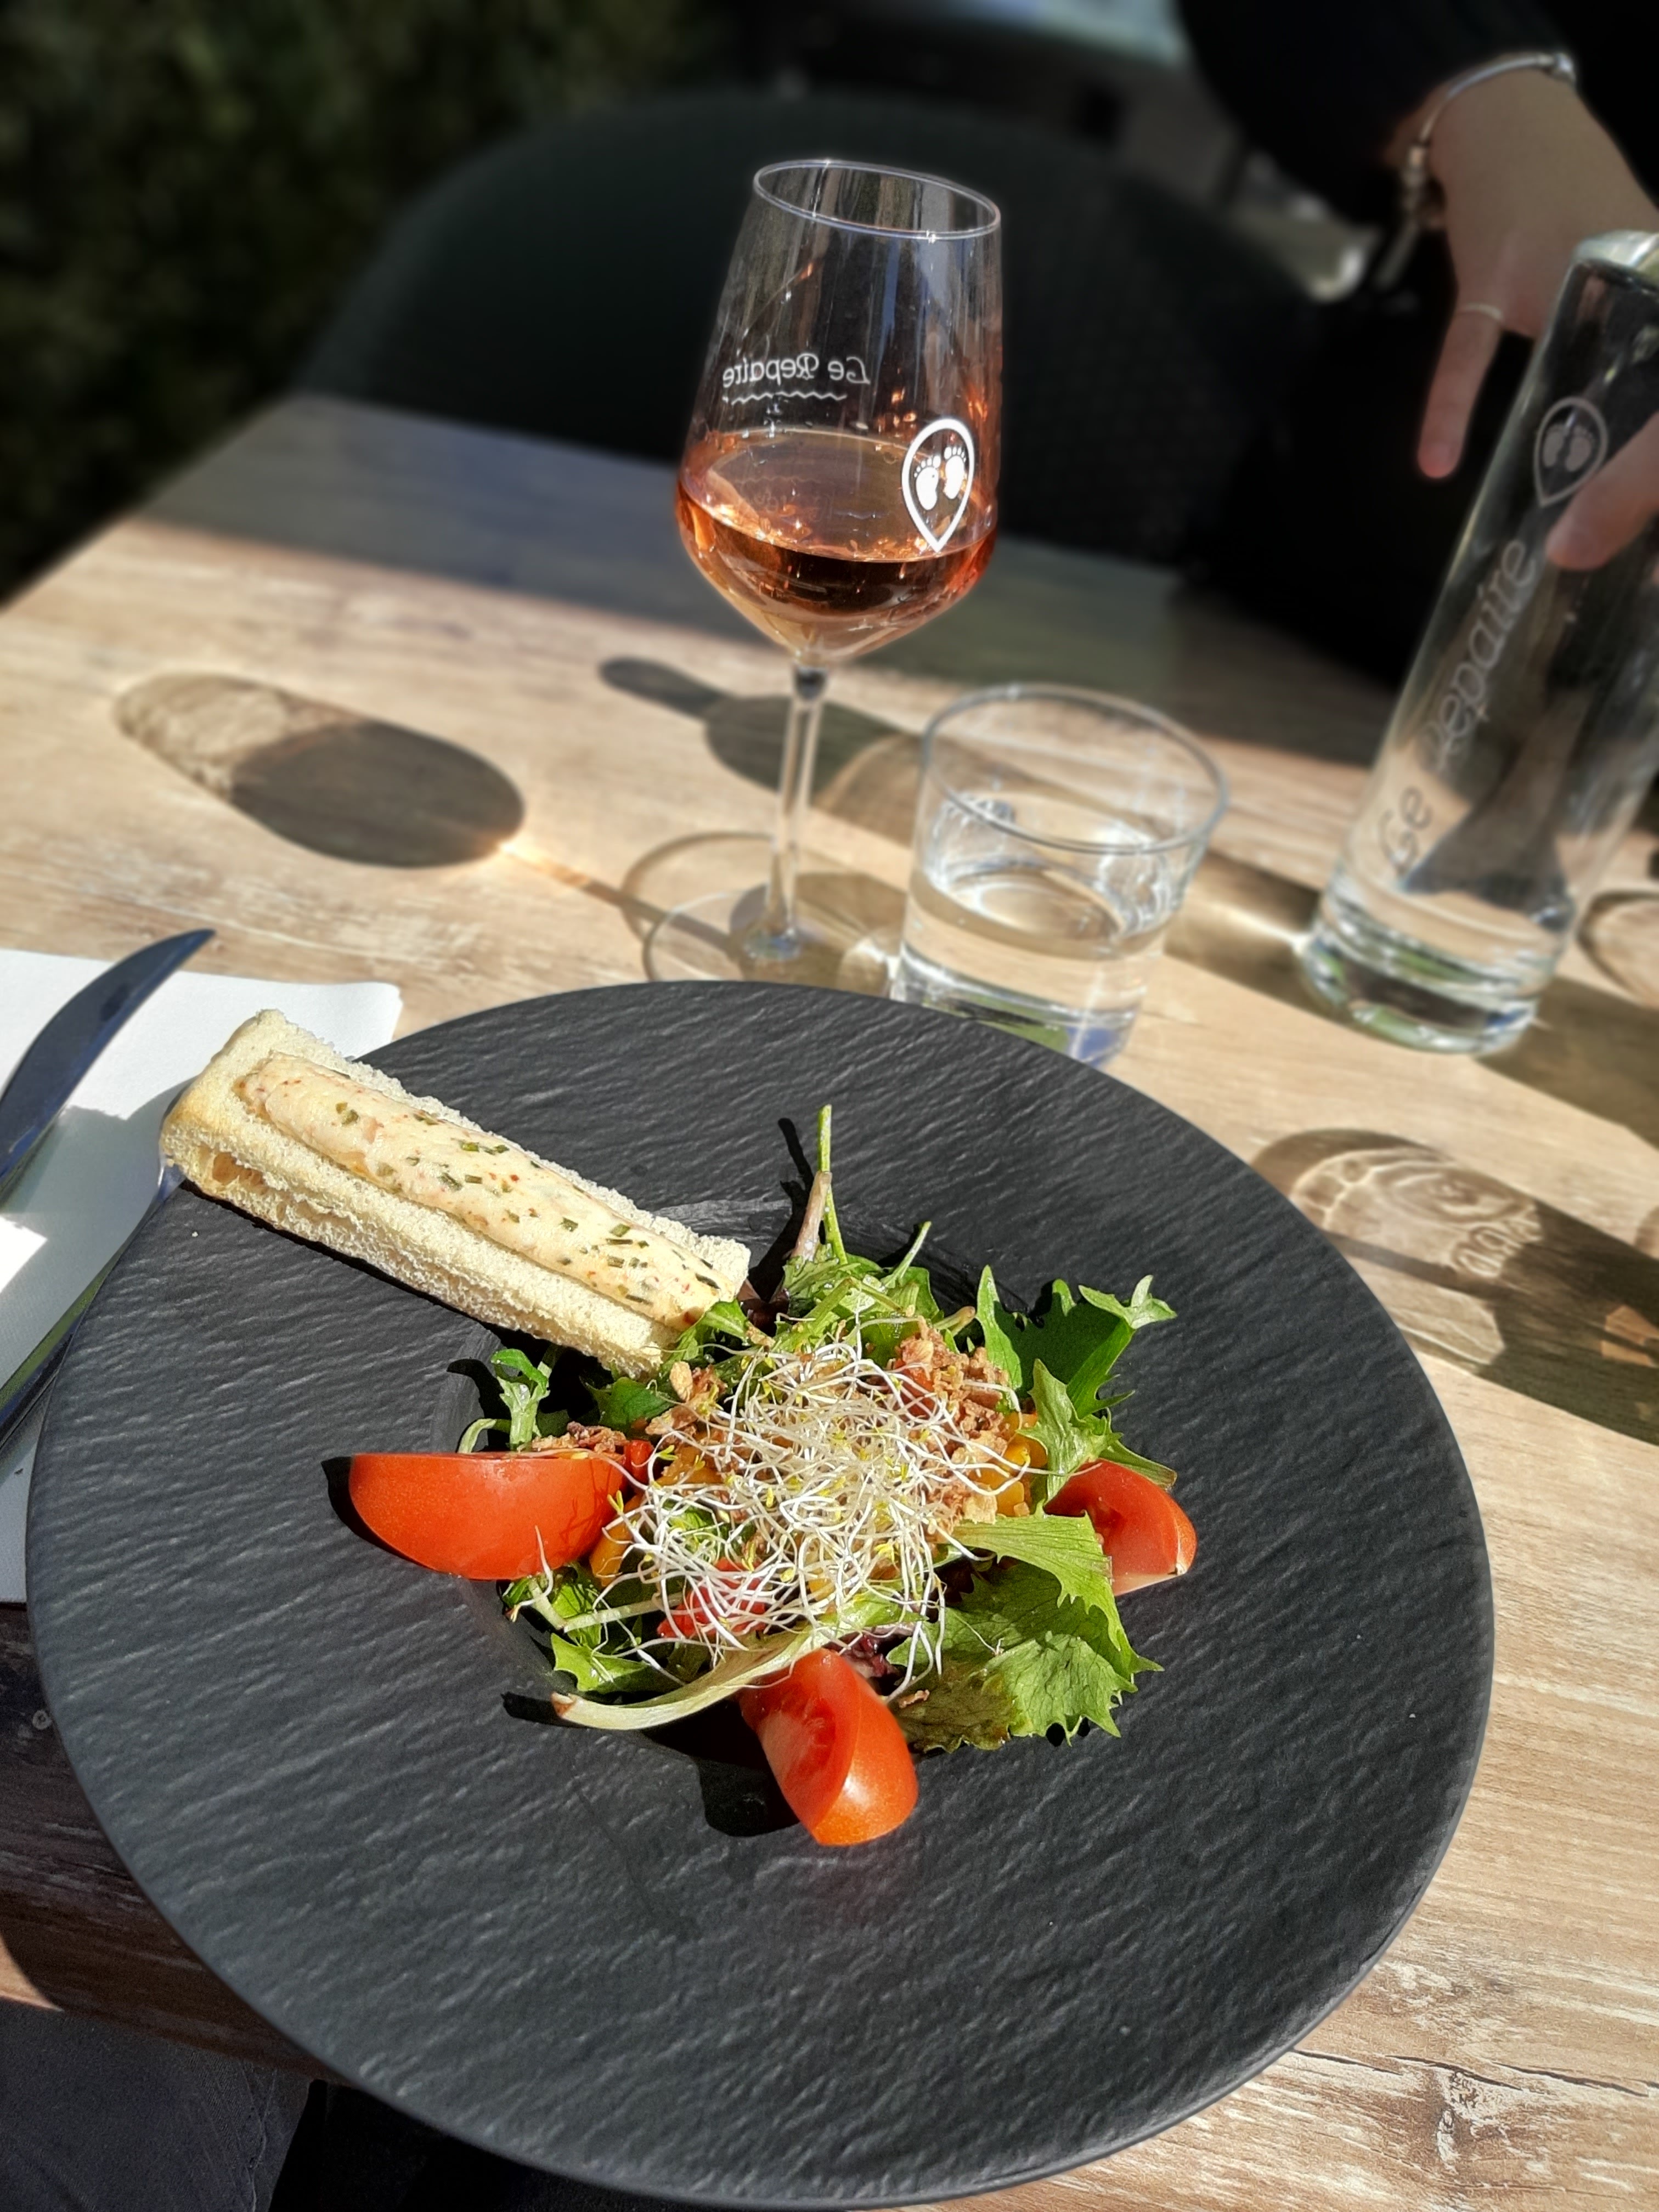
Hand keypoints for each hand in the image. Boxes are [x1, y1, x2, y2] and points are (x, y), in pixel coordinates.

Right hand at [1400, 69, 1658, 562]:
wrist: (1507, 122)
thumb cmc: (1573, 188)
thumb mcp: (1636, 239)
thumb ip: (1646, 303)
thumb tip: (1643, 407)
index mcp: (1655, 265)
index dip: (1656, 431)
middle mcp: (1616, 264)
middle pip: (1625, 379)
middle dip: (1628, 451)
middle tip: (1633, 524)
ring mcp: (1548, 271)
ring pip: (1559, 373)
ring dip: (1564, 443)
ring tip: (1572, 525)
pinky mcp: (1488, 278)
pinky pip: (1467, 354)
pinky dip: (1448, 407)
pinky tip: (1435, 462)